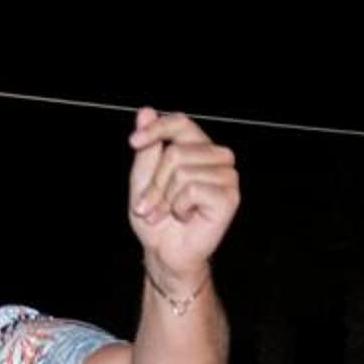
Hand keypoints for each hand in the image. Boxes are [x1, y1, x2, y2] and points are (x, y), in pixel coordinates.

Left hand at [126, 108, 238, 285]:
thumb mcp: (143, 180)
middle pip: (175, 152)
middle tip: (151, 206)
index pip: (180, 122)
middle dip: (154, 184)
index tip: (133, 142)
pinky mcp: (230, 195)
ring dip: (165, 199)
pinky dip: (179, 207)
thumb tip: (146, 111)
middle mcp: (217, 156)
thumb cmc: (156, 217)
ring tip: (167, 213)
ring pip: (182, 171)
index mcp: (197, 147)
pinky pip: (192, 189)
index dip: (156, 129)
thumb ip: (147, 149)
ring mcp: (227, 175)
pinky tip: (186, 217)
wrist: (165, 252)